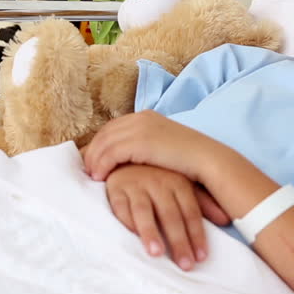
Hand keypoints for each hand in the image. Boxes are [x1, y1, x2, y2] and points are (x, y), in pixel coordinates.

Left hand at [82, 110, 220, 181]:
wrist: (207, 160)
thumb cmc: (189, 160)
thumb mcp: (164, 147)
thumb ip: (146, 146)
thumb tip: (132, 157)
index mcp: (146, 116)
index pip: (113, 127)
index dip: (99, 143)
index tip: (92, 159)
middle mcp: (140, 118)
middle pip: (105, 133)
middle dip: (92, 151)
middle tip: (85, 169)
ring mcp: (139, 128)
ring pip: (104, 143)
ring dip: (93, 160)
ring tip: (90, 176)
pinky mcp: (139, 142)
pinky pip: (110, 153)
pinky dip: (101, 165)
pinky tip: (99, 177)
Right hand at [106, 164, 229, 270]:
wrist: (127, 157)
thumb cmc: (159, 177)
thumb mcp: (182, 185)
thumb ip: (203, 202)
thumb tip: (226, 219)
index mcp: (178, 182)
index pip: (190, 212)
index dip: (196, 235)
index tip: (201, 258)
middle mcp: (158, 182)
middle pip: (170, 215)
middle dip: (178, 241)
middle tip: (185, 265)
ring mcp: (136, 185)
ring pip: (144, 212)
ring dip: (150, 233)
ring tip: (156, 254)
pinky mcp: (116, 189)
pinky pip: (121, 208)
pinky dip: (126, 222)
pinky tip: (132, 238)